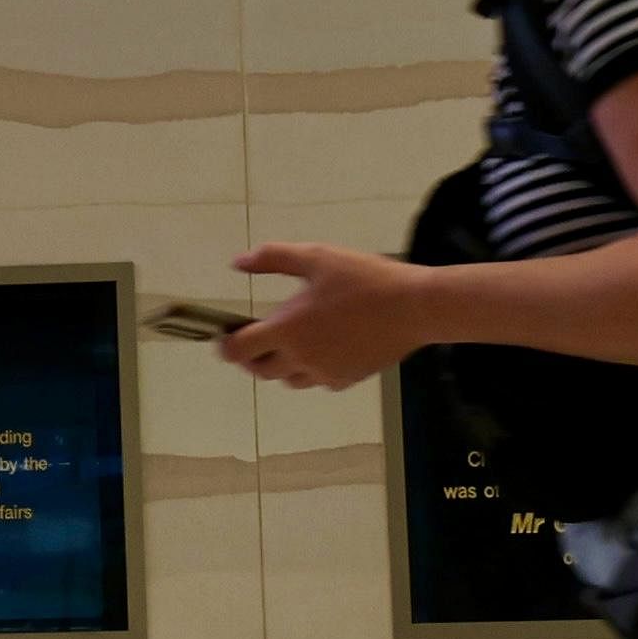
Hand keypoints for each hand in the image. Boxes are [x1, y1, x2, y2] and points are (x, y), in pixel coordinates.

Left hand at [220, 241, 430, 390]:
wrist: (413, 308)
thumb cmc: (363, 278)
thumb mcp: (316, 257)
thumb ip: (273, 259)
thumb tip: (237, 263)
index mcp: (287, 330)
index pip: (239, 351)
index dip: (225, 345)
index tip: (224, 334)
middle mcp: (301, 359)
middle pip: (260, 370)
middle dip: (250, 356)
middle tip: (253, 337)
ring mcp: (324, 374)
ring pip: (288, 379)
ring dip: (279, 364)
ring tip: (288, 341)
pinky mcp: (346, 380)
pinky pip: (317, 381)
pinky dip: (309, 369)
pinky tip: (322, 347)